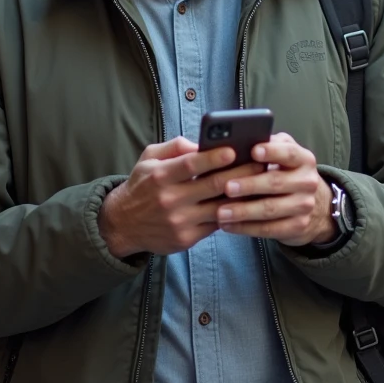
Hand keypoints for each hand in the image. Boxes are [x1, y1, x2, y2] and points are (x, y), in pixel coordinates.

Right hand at [99, 137, 266, 257]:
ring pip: (219, 207)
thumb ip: (174, 147)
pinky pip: (216, 225)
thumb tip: (201, 143)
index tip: (234, 149)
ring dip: (242, 196)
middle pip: (212, 186)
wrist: (123, 224)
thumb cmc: (142, 186)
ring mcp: (179, 221)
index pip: (190, 165)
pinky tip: (246, 204)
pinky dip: (232, 214)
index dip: (213, 157)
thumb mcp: (149, 159)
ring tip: (260, 184)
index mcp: (160, 176)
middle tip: (260, 164)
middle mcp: (169, 200)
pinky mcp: (186, 239)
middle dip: (240, 173)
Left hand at [214, 133, 336, 246]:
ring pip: (270, 209)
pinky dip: (245, 228)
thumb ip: (268, 144)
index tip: (252, 151)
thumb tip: (240, 140)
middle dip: (249, 185)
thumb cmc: (286, 173)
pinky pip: (268, 229)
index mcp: (303, 159)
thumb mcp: (283, 154)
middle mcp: (307, 182)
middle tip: (226, 187)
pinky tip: (228, 225)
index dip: (271, 151)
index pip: (289, 152)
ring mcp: (304, 206)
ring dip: (243, 211)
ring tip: (220, 211)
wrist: (314, 205)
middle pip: (276, 182)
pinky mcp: (297, 226)